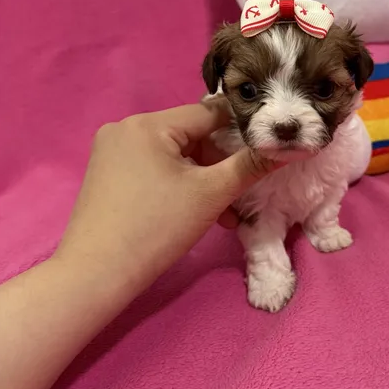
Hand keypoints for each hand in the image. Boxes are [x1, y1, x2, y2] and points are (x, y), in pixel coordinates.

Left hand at [54, 103, 276, 294]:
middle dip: (219, 166)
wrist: (97, 274)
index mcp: (147, 123)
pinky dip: (178, 187)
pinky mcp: (108, 175)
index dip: (241, 132)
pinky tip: (193, 215)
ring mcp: (112, 152)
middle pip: (190, 136)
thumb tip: (291, 145)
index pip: (209, 113)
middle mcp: (125, 128)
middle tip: (238, 197)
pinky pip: (154, 170)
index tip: (263, 154)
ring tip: (221, 215)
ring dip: (202, 181)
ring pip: (174, 156)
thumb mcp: (211, 194)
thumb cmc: (157, 227)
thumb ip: (251, 165)